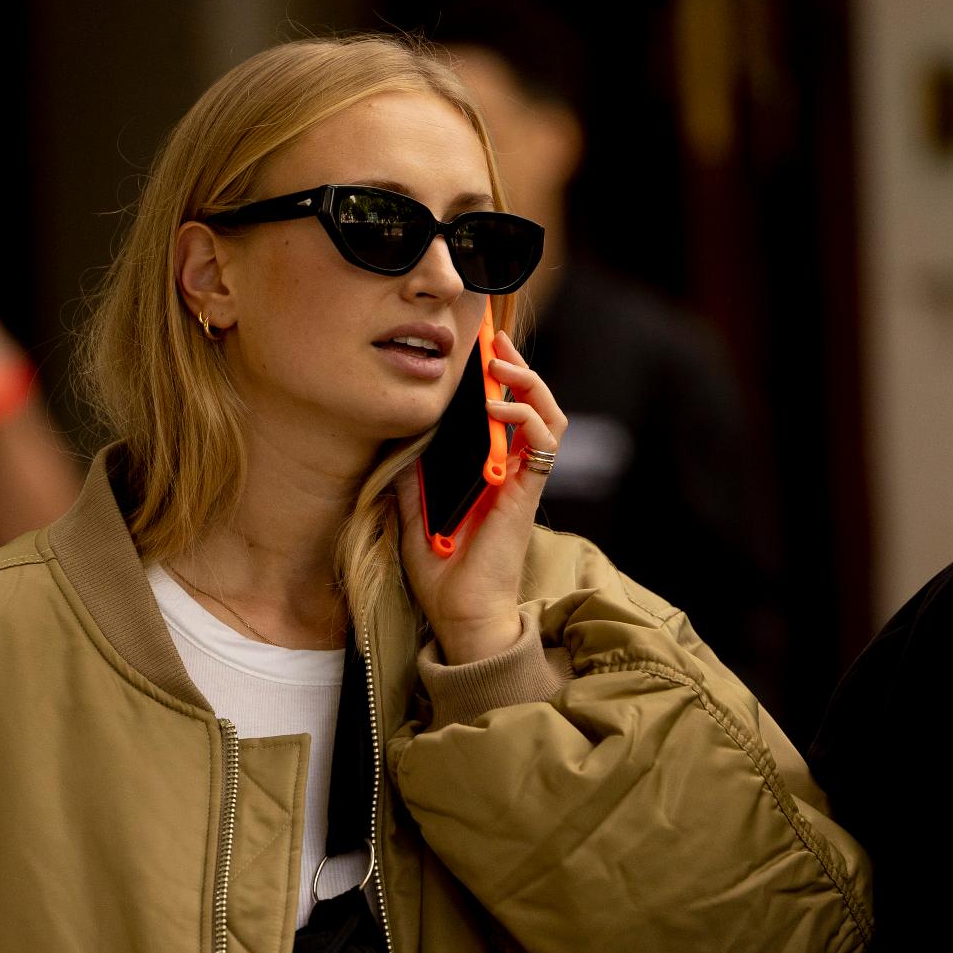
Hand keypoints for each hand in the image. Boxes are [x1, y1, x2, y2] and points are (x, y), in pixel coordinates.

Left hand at [397, 331, 567, 664]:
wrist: (459, 612)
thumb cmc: (442, 572)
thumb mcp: (415, 514)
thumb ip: (416, 479)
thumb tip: (404, 444)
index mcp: (491, 474)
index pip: (507, 416)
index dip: (501, 381)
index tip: (483, 350)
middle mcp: (513, 472)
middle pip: (533, 406)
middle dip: (519, 368)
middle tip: (496, 341)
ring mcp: (523, 481)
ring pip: (548, 416)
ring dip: (528, 384)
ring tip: (502, 365)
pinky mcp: (527, 493)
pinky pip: (542, 444)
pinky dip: (525, 418)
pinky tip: (500, 407)